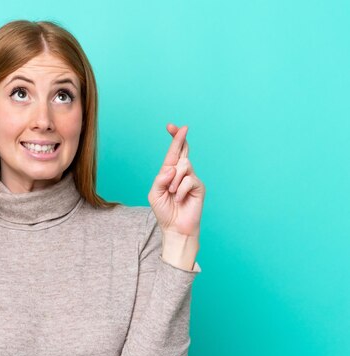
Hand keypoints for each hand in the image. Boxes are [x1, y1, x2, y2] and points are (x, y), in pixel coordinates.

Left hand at [148, 123, 205, 237]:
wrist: (175, 228)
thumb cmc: (164, 211)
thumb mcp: (155, 193)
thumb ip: (160, 179)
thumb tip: (172, 167)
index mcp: (169, 173)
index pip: (172, 153)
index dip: (174, 139)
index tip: (171, 126)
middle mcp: (182, 173)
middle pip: (182, 151)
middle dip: (179, 139)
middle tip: (182, 128)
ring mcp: (191, 179)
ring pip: (184, 166)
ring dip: (174, 180)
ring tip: (173, 193)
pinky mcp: (199, 187)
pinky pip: (189, 180)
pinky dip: (181, 190)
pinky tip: (180, 199)